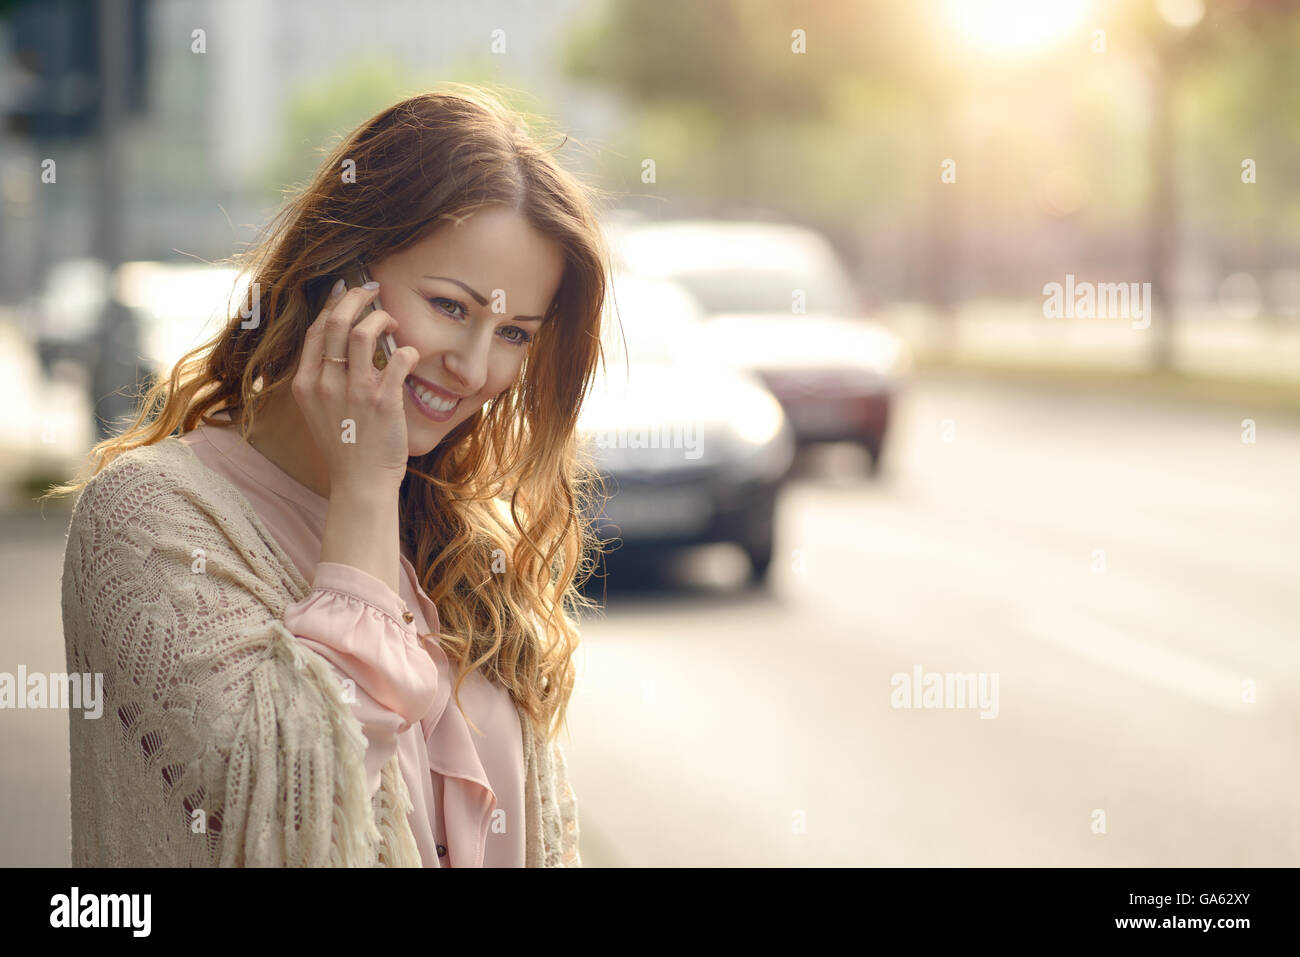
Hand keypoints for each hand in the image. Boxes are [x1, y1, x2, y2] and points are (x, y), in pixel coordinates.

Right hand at [291, 279, 419, 498]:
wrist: (360, 482)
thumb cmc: (345, 446)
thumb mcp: (318, 410)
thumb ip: (323, 379)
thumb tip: (338, 342)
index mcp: (305, 383)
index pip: (315, 330)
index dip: (334, 305)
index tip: (348, 294)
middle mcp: (326, 383)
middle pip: (336, 320)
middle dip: (356, 297)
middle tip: (373, 290)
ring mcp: (354, 391)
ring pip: (364, 332)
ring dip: (382, 318)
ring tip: (393, 322)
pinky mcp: (383, 401)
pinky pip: (399, 359)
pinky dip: (407, 350)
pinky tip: (408, 354)